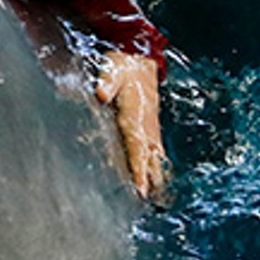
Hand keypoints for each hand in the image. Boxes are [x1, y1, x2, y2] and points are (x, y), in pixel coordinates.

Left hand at [96, 50, 169, 203]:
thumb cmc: (122, 65)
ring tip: (156, 199)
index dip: (138, 168)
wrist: (140, 57)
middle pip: (148, 157)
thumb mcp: (111, 69)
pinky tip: (158, 179)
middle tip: (146, 202)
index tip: (140, 188)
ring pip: (155, 155)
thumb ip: (106, 82)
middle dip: (148, 179)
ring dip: (156, 175)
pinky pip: (156, 149)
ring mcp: (151, 125)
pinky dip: (158, 165)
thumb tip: (101, 95)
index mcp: (134, 114)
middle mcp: (146, 124)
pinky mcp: (151, 124)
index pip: (136, 146)